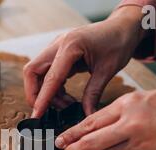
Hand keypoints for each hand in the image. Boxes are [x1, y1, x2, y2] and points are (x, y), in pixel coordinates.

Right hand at [23, 6, 145, 117]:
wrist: (123, 28)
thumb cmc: (118, 43)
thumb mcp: (108, 70)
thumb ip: (93, 93)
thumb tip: (87, 115)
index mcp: (71, 45)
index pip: (50, 77)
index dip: (42, 98)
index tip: (37, 115)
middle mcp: (59, 44)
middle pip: (33, 72)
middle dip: (35, 94)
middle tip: (46, 111)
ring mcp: (57, 48)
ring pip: (38, 74)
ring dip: (47, 93)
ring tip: (67, 105)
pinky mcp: (60, 54)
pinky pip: (48, 74)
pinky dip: (54, 88)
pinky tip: (67, 98)